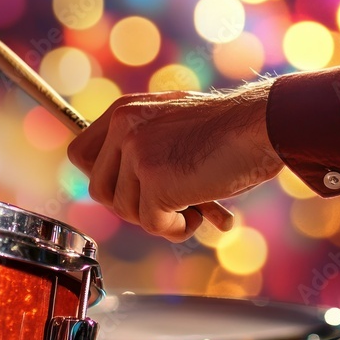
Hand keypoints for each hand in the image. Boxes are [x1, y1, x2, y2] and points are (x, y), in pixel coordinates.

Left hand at [67, 86, 283, 241]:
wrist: (260, 126)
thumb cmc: (228, 131)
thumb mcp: (172, 125)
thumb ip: (142, 145)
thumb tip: (117, 187)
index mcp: (124, 111)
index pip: (79, 154)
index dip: (101, 178)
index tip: (128, 189)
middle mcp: (123, 127)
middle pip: (98, 190)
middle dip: (131, 206)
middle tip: (165, 204)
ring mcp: (137, 153)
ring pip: (126, 211)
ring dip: (159, 218)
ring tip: (192, 205)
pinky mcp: (155, 181)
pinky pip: (151, 224)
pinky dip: (176, 228)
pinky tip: (200, 214)